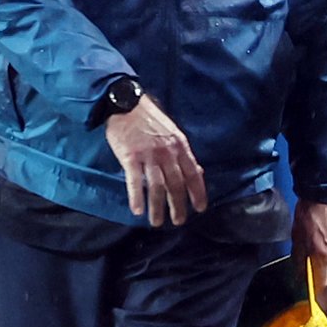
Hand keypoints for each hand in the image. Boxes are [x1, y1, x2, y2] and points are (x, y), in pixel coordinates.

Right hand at [106, 95, 206, 226]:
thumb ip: (183, 154)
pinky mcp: (131, 157)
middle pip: (176, 184)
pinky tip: (137, 210)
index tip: (200, 208)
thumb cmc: (149, 119)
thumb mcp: (173, 133)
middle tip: (178, 221)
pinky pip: (135, 182)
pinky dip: (137, 198)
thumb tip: (197, 171)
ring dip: (158, 208)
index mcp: (180, 145)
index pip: (193, 173)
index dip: (198, 192)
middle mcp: (167, 152)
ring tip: (157, 222)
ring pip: (157, 187)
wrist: (126, 104)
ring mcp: (149, 155)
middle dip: (178, 205)